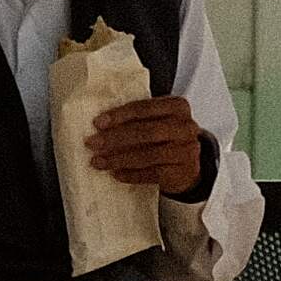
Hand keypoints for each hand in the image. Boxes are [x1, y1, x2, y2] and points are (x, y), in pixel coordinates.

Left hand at [78, 92, 208, 193]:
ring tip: (99, 161)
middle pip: (146, 131)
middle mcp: (186, 127)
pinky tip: (116, 174)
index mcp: (178, 106)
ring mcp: (187, 150)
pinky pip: (153, 174)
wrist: (188, 164)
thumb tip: (100, 125)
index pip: (144, 107)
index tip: (98, 123)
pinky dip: (131, 174)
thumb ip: (136, 118)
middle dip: (115, 138)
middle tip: (93, 143)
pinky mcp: (183, 172)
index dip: (119, 115)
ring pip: (149, 155)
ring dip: (119, 159)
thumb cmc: (166, 138)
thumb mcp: (156, 120)